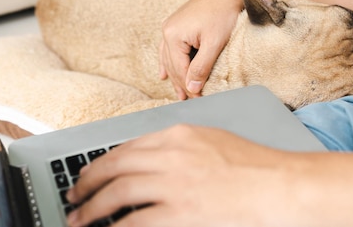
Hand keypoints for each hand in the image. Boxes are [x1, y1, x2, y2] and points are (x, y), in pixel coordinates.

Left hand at [65, 125, 299, 226]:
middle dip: (87, 181)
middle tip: (73, 194)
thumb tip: (152, 163)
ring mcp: (174, 182)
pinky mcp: (181, 210)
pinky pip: (136, 220)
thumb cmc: (254, 165)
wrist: (279, 184)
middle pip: (115, 166)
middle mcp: (170, 154)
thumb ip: (180, 147)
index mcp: (178, 135)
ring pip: (118, 192)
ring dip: (92, 207)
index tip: (91, 173)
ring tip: (78, 218)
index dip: (103, 162)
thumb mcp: (212, 141)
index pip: (128, 147)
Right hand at [158, 0, 242, 98]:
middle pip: (173, 65)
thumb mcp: (214, 44)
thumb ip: (202, 67)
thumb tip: (191, 88)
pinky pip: (168, 49)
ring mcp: (171, 26)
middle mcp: (167, 30)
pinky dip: (168, 62)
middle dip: (182, 84)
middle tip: (191, 101)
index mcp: (173, 35)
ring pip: (170, 59)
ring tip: (179, 95)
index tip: (200, 99)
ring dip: (175, 76)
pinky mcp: (178, 24)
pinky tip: (163, 74)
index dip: (189, 86)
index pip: (179, 69)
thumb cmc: (222, 14)